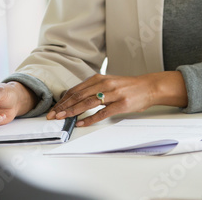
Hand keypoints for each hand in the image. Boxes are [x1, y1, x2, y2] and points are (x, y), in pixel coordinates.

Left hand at [47, 72, 186, 126]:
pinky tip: (81, 123)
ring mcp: (113, 94)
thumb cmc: (128, 86)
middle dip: (63, 107)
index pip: (76, 90)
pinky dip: (90, 119)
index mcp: (99, 78)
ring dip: (73, 112)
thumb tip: (74, 99)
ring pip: (88, 103)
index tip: (54, 108)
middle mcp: (105, 84)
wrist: (149, 87)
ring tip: (63, 118)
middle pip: (79, 96)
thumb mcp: (109, 83)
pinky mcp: (121, 104)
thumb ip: (93, 89)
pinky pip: (102, 113)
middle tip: (53, 115)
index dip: (63, 100)